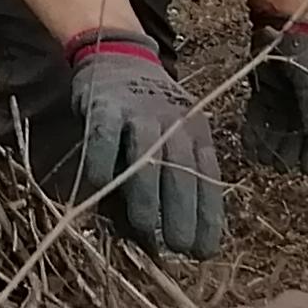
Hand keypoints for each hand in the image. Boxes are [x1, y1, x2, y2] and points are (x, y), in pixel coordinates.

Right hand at [64, 31, 225, 258]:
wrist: (118, 55)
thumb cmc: (145, 113)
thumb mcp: (168, 138)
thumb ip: (167, 179)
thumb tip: (160, 238)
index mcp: (197, 131)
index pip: (208, 179)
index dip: (208, 217)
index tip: (204, 252)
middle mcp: (173, 121)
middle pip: (183, 171)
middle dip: (183, 214)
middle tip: (179, 248)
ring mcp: (138, 111)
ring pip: (148, 157)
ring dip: (147, 195)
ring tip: (145, 228)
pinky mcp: (104, 105)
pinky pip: (104, 138)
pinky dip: (101, 164)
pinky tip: (99, 189)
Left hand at [240, 19, 307, 175]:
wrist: (278, 25)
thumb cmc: (298, 49)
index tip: (307, 170)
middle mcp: (300, 102)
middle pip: (294, 133)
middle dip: (287, 151)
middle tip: (278, 168)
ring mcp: (281, 98)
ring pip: (275, 128)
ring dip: (268, 144)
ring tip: (260, 159)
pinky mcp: (264, 93)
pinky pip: (258, 116)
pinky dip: (253, 129)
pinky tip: (247, 144)